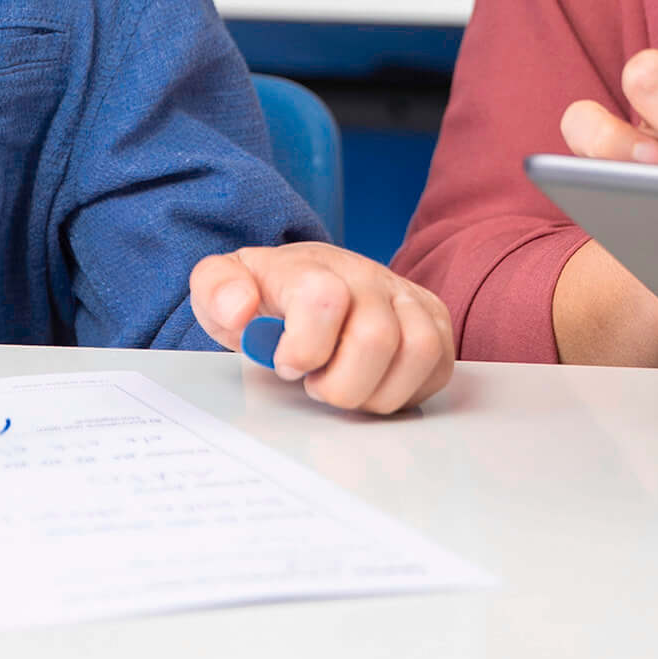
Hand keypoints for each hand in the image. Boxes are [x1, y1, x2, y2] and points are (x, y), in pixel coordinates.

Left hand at [188, 243, 454, 414]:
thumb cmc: (267, 295)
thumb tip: (241, 311)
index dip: (303, 348)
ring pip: (418, 352)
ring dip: (378, 391)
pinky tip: (374, 385)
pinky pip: (439, 365)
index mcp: (312, 267)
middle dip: (341, 384)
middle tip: (316, 384)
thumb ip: (217, 290)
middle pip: (376, 339)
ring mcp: (405, 296)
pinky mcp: (433, 320)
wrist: (305, 281)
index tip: (285, 364)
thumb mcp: (221, 288)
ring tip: (347, 387)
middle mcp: (367, 276)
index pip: (324, 299)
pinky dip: (406, 390)